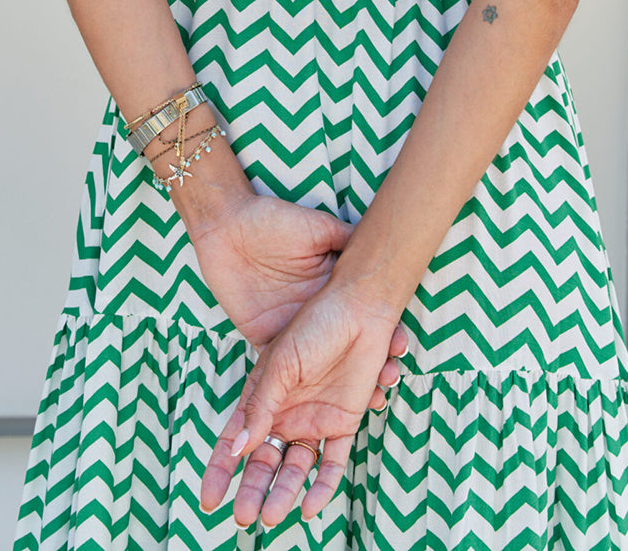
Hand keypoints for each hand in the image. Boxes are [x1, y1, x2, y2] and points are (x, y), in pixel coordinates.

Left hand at [190, 192, 406, 389]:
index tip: (399, 344)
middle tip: (391, 377)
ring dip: (341, 387)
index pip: (360, 317)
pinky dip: (297, 394)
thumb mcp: (318, 228)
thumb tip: (378, 243)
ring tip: (370, 396)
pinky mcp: (264, 337)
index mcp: (328, 287)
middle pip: (345, 349)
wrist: (227, 225)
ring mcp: (288, 330)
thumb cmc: (273, 220)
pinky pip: (281, 375)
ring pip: (319, 369)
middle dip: (371, 366)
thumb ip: (345, 238)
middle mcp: (312, 314)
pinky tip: (322, 408)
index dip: (381, 333)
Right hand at [199, 283, 403, 528]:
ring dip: (283, 493)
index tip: (208, 499)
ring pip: (295, 468)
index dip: (219, 469)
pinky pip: (332, 463)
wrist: (359, 310)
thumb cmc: (314, 326)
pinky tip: (311, 507)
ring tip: (272, 518)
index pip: (234, 439)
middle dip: (251, 490)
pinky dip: (322, 486)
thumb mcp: (279, 364)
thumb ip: (260, 407)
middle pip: (263, 461)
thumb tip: (237, 449)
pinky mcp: (344, 422)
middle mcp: (285, 412)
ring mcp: (314, 419)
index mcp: (262, 396)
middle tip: (242, 517)